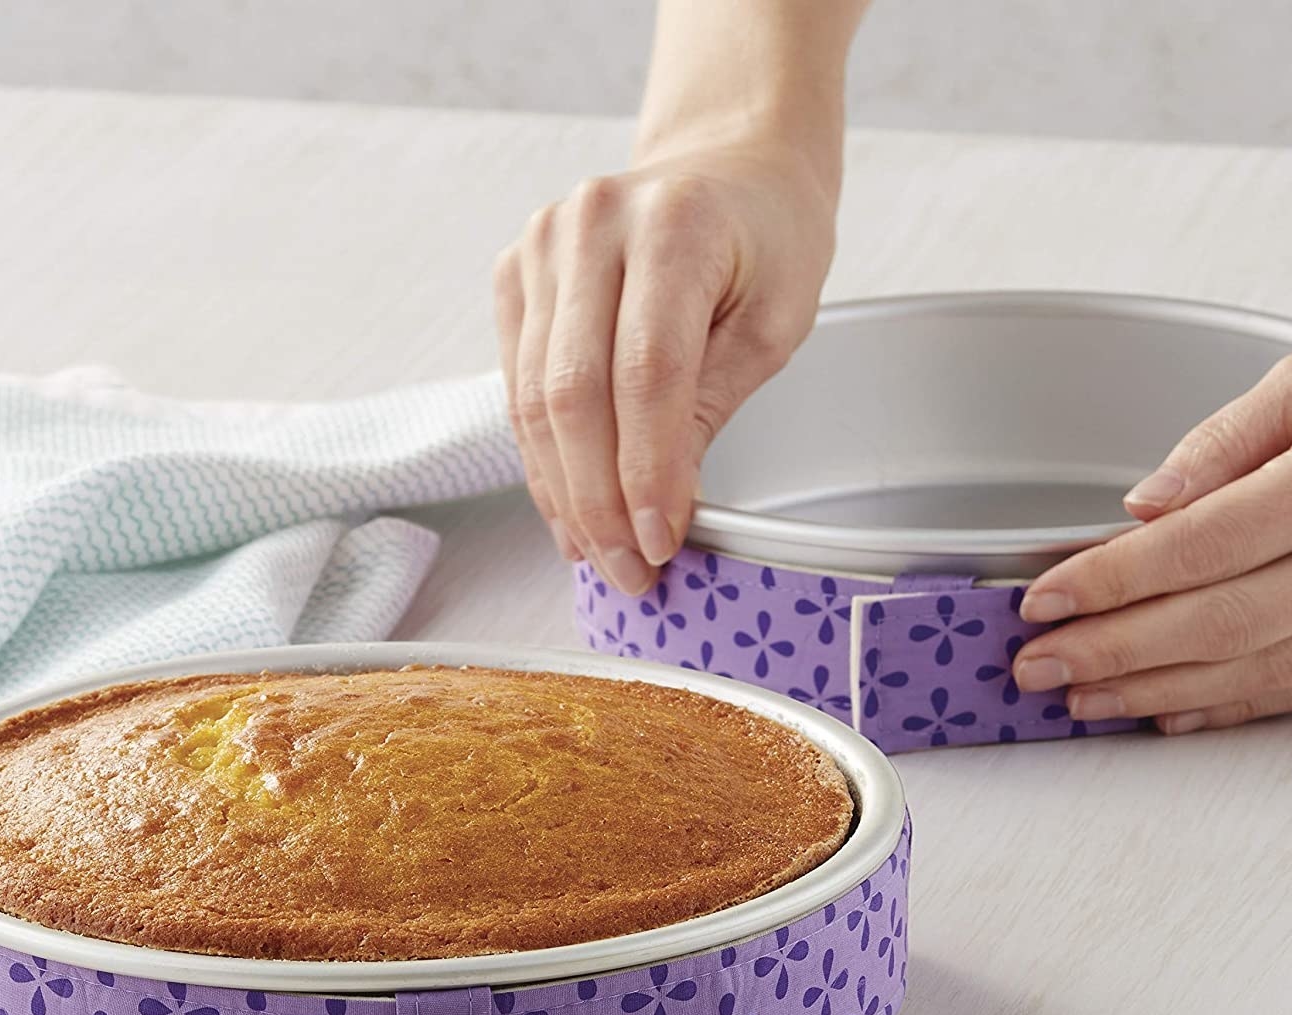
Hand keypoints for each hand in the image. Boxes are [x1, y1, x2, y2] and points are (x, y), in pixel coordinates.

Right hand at [493, 138, 837, 594]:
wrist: (728, 166)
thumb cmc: (767, 241)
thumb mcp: (776, 321)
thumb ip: (713, 404)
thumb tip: (660, 505)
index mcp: (673, 224)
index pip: (646, 372)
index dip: (647, 471)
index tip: (660, 543)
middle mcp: (591, 224)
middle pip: (575, 393)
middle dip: (599, 500)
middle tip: (627, 571)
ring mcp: (541, 245)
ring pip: (534, 399)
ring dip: (563, 492)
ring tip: (596, 555)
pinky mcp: (515, 275)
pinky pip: (516, 386)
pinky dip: (542, 458)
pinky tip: (567, 510)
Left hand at [1014, 345, 1291, 734]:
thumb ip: (1229, 442)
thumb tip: (1151, 504)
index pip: (1206, 541)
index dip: (1115, 579)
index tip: (1045, 600)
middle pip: (1225, 618)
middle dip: (1118, 650)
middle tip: (1040, 665)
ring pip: (1259, 665)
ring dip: (1159, 690)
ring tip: (1083, 696)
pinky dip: (1228, 704)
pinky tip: (1165, 710)